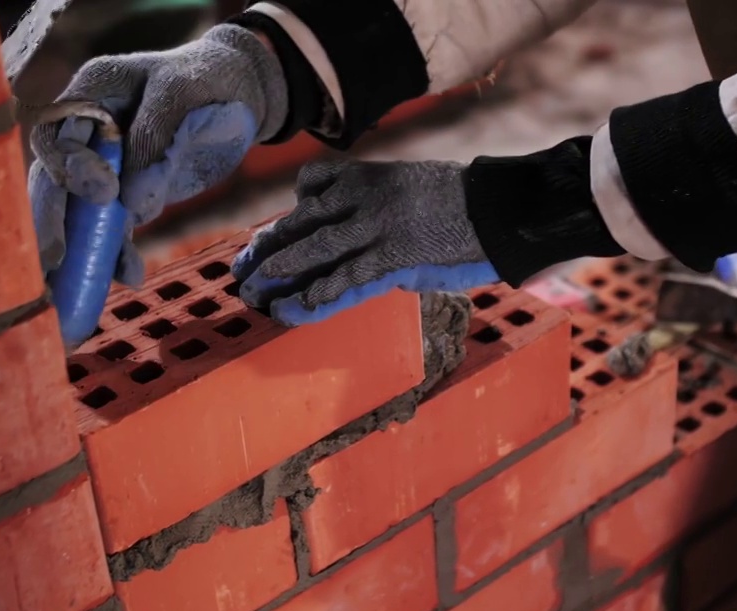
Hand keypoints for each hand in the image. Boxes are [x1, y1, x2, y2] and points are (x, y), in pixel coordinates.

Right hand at [28, 24, 288, 284]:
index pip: (56, 134)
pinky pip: (112, 228)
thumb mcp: (184, 95)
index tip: (104, 194)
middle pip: (54, 181)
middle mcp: (84, 130)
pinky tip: (131, 277)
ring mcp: (102, 165)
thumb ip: (153, 140)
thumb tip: (128, 201)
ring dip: (78, 252)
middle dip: (52, 224)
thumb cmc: (209, 81)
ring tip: (74, 292)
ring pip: (77, 213)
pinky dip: (118, 254)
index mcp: (90, 92)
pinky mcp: (124, 193)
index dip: (70, 168)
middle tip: (54, 265)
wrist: (238, 93)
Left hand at [231, 160, 500, 325]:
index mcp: (368, 177)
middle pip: (302, 222)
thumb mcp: (408, 185)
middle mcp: (364, 199)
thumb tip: (344, 216)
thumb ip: (374, 196)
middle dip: (267, 248)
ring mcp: (378, 228)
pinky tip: (296, 307)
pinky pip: (349, 278)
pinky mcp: (395, 257)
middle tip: (240, 269)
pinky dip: (322, 292)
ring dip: (281, 273)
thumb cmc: (458, 200)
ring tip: (253, 292)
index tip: (260, 239)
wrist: (496, 207)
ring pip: (316, 249)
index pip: (311, 189)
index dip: (283, 219)